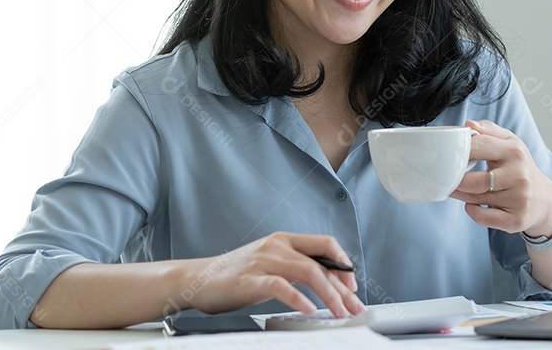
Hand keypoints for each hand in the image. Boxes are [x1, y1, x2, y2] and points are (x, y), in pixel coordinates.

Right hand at [180, 232, 365, 317]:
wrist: (197, 278)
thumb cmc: (236, 275)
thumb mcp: (271, 263)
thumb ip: (295, 267)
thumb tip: (327, 282)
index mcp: (284, 240)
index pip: (325, 243)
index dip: (344, 263)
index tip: (353, 286)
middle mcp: (276, 246)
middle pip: (320, 263)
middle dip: (343, 287)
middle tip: (354, 307)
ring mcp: (263, 261)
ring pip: (307, 272)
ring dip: (329, 295)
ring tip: (339, 312)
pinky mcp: (250, 280)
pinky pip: (281, 286)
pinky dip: (299, 299)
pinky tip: (310, 310)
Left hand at [450, 119, 551, 237]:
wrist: (544, 200)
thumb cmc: (520, 168)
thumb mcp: (510, 143)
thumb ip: (488, 130)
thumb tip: (468, 125)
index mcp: (514, 151)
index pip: (478, 146)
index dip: (459, 151)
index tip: (449, 155)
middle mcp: (519, 175)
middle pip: (474, 180)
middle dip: (455, 180)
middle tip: (446, 177)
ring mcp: (519, 199)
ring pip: (475, 199)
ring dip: (459, 194)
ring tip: (455, 188)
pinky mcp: (516, 220)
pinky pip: (482, 217)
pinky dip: (471, 211)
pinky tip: (472, 204)